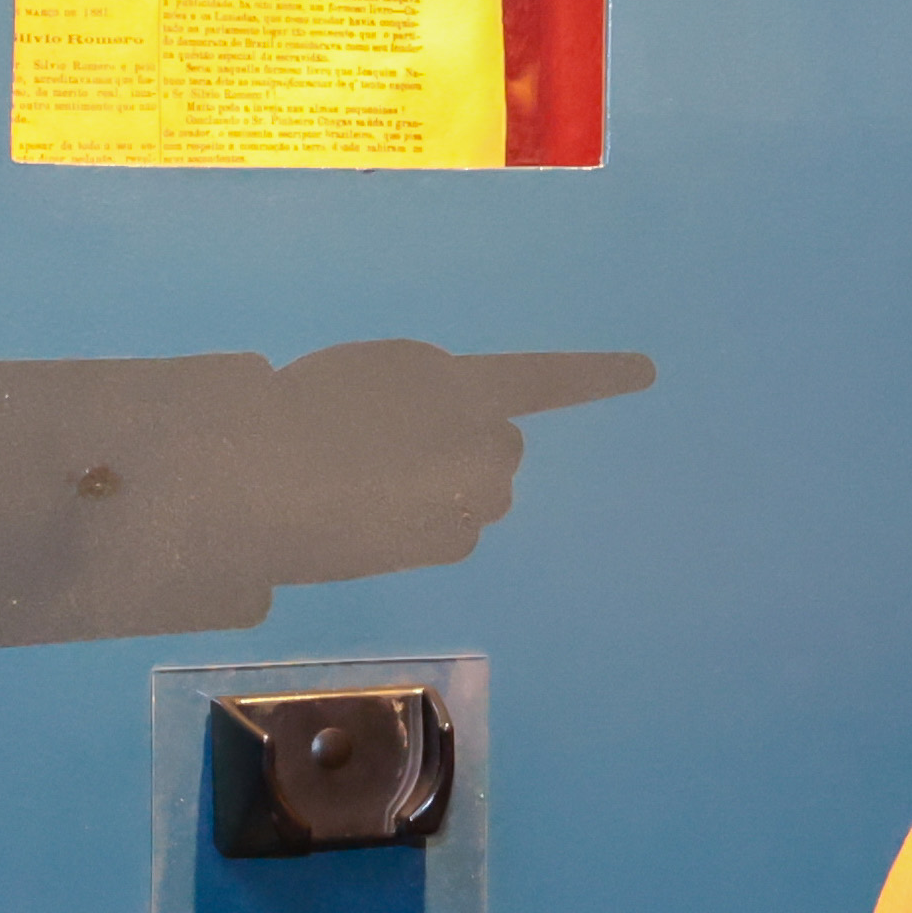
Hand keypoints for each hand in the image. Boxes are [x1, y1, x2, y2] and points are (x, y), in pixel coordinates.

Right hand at [241, 342, 654, 591]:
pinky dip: (426, 525)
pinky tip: (372, 517)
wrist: (263, 480)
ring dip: (447, 490)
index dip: (597, 374)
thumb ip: (424, 394)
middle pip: (498, 447)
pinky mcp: (456, 540)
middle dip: (465, 448)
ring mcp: (475, 494)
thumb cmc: (300, 412)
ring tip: (370, 484)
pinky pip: (456, 530)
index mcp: (461, 380)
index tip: (648, 371)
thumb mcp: (372, 374)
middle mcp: (485, 438)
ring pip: (478, 494)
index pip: (543, 378)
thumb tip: (437, 438)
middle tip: (392, 449)